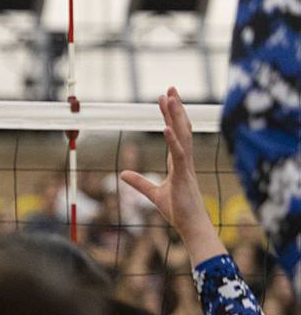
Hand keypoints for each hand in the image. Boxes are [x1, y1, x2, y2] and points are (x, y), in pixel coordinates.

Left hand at [120, 88, 224, 261]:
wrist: (191, 226)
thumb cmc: (178, 210)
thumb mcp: (153, 193)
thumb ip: (139, 182)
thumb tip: (122, 174)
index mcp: (178, 162)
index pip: (174, 133)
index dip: (169, 116)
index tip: (166, 99)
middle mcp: (184, 160)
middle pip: (180, 128)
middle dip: (175, 108)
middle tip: (171, 88)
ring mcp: (186, 166)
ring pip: (182, 136)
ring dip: (176, 117)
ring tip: (171, 98)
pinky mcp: (184, 176)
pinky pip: (179, 154)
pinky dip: (173, 140)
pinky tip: (167, 127)